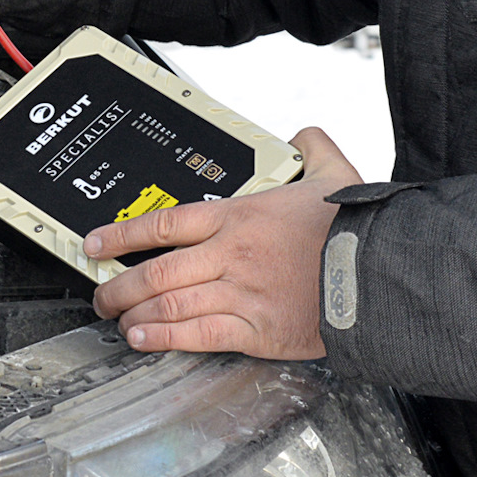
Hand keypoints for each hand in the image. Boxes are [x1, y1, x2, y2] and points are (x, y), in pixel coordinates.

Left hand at [83, 127, 362, 358]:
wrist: (380, 274)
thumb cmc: (354, 230)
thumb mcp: (333, 174)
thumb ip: (312, 149)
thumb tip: (304, 136)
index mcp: (240, 216)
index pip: (165, 223)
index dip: (122, 235)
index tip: (95, 245)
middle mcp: (231, 254)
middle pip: (157, 271)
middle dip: (119, 286)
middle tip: (100, 294)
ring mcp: (240, 293)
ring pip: (169, 305)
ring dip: (134, 314)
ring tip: (117, 319)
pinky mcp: (256, 330)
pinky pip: (198, 335)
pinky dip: (164, 339)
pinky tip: (143, 340)